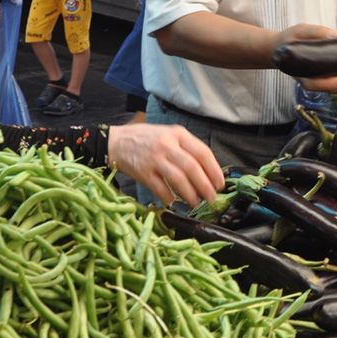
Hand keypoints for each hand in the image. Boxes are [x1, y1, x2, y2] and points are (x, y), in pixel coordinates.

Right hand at [108, 123, 224, 205]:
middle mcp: (167, 145)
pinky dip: (169, 197)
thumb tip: (207, 170)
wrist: (116, 141)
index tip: (220, 183)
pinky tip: (174, 202)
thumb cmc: (146, 139)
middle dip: (205, 186)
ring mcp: (155, 159)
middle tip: (211, 197)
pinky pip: (160, 188)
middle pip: (192, 168)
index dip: (214, 170)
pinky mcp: (143, 172)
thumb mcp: (169, 134)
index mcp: (178, 134)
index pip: (202, 152)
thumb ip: (186, 148)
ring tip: (196, 203)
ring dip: (190, 194)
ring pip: (178, 179)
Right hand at [275, 23, 336, 92]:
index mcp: (303, 73)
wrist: (280, 49)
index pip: (317, 84)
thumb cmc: (289, 40)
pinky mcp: (328, 77)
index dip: (331, 84)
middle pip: (334, 88)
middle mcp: (313, 81)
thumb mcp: (299, 31)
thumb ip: (316, 33)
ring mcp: (321, 81)